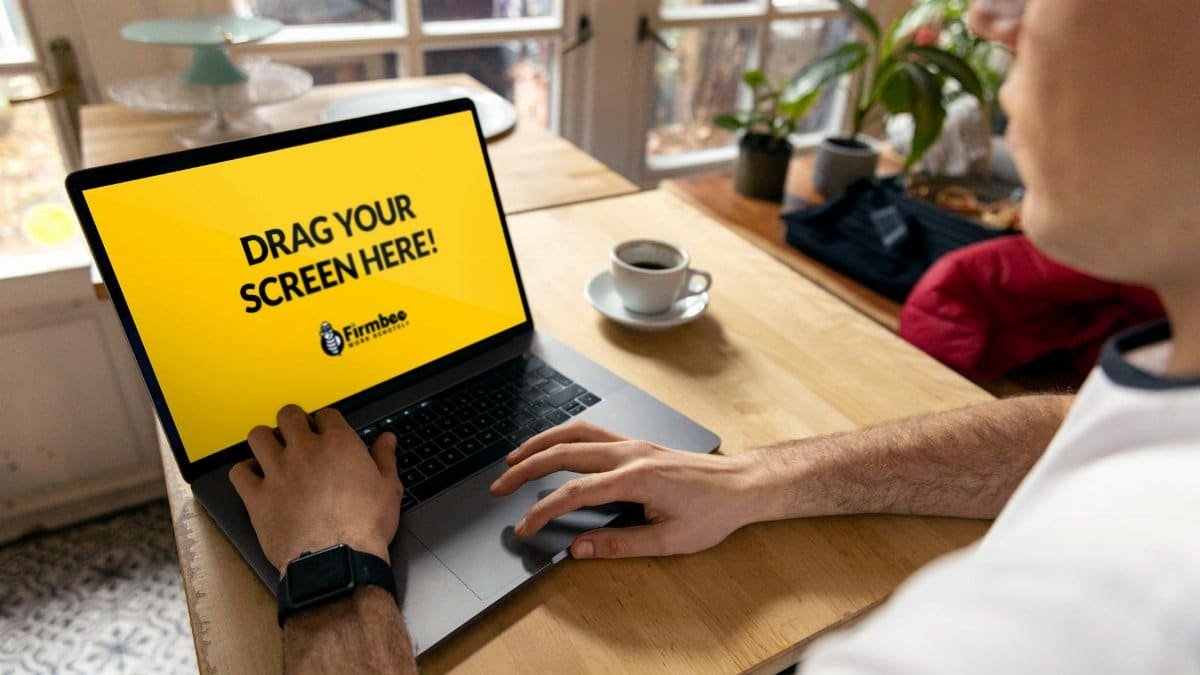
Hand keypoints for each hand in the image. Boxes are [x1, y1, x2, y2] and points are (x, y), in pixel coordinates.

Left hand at [229, 404, 402, 575]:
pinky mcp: (258, 498)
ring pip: (259, 436)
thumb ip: (385, 458)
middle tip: (298, 435)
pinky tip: (255, 478)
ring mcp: (278, 472)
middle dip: (294, 421)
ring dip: (266, 440)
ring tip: (273, 451)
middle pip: (288, 415)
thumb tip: (386, 440)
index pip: (326, 414)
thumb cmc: (364, 528)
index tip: (326, 432)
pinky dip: (245, 472)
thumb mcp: (388, 489)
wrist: (338, 561)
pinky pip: (239, 472)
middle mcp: (305, 451)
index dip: (325, 421)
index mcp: (338, 445)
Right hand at [489, 421, 761, 559]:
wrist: (741, 485)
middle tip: (500, 486)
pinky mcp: (636, 444)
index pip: (575, 492)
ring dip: (540, 443)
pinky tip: (552, 447)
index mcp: (636, 478)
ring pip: (575, 432)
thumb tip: (580, 549)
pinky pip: (591, 432)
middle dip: (526, 468)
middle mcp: (630, 453)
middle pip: (564, 452)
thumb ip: (620, 545)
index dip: (543, 510)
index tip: (525, 526)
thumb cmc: (713, 512)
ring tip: (514, 459)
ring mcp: (633, 444)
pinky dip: (563, 437)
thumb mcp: (669, 541)